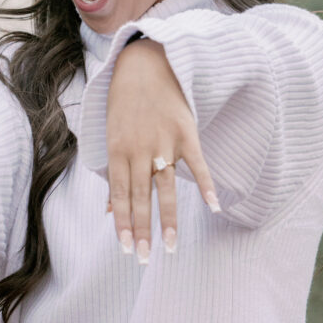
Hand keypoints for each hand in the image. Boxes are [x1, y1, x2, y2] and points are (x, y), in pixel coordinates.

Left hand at [105, 40, 218, 263]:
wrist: (146, 63)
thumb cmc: (124, 102)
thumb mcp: (112, 134)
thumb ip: (113, 174)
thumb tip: (109, 211)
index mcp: (118, 150)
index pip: (119, 194)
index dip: (123, 223)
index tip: (127, 249)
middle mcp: (139, 149)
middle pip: (140, 196)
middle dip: (142, 230)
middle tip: (145, 259)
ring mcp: (164, 141)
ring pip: (166, 187)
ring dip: (168, 218)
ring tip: (170, 245)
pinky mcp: (186, 132)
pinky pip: (197, 163)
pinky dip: (206, 184)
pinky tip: (213, 206)